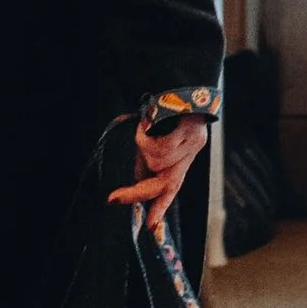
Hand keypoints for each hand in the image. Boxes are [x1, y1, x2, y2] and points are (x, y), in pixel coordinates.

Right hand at [109, 112, 209, 233]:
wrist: (182, 80)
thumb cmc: (165, 106)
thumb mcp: (153, 137)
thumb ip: (147, 159)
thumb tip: (135, 180)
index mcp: (182, 156)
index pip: (172, 188)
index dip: (160, 207)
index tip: (151, 227)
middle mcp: (190, 153)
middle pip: (164, 185)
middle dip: (136, 193)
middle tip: (113, 198)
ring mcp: (193, 145)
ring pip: (156, 163)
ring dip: (142, 146)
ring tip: (146, 124)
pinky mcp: (193, 134)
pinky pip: (159, 147)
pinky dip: (146, 135)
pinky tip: (150, 120)